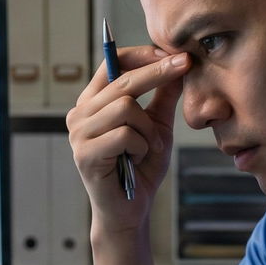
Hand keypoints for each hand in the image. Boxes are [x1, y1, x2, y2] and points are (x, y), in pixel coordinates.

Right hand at [66, 45, 189, 235]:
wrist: (130, 211)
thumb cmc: (140, 168)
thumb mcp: (157, 126)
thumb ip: (163, 97)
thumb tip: (181, 63)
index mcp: (92, 102)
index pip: (111, 63)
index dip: (142, 54)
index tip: (172, 54)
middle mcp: (79, 114)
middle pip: (122, 80)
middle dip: (158, 71)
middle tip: (187, 63)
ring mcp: (78, 134)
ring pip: (125, 107)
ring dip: (147, 129)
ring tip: (147, 147)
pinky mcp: (85, 154)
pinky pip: (124, 135)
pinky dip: (140, 147)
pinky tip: (135, 160)